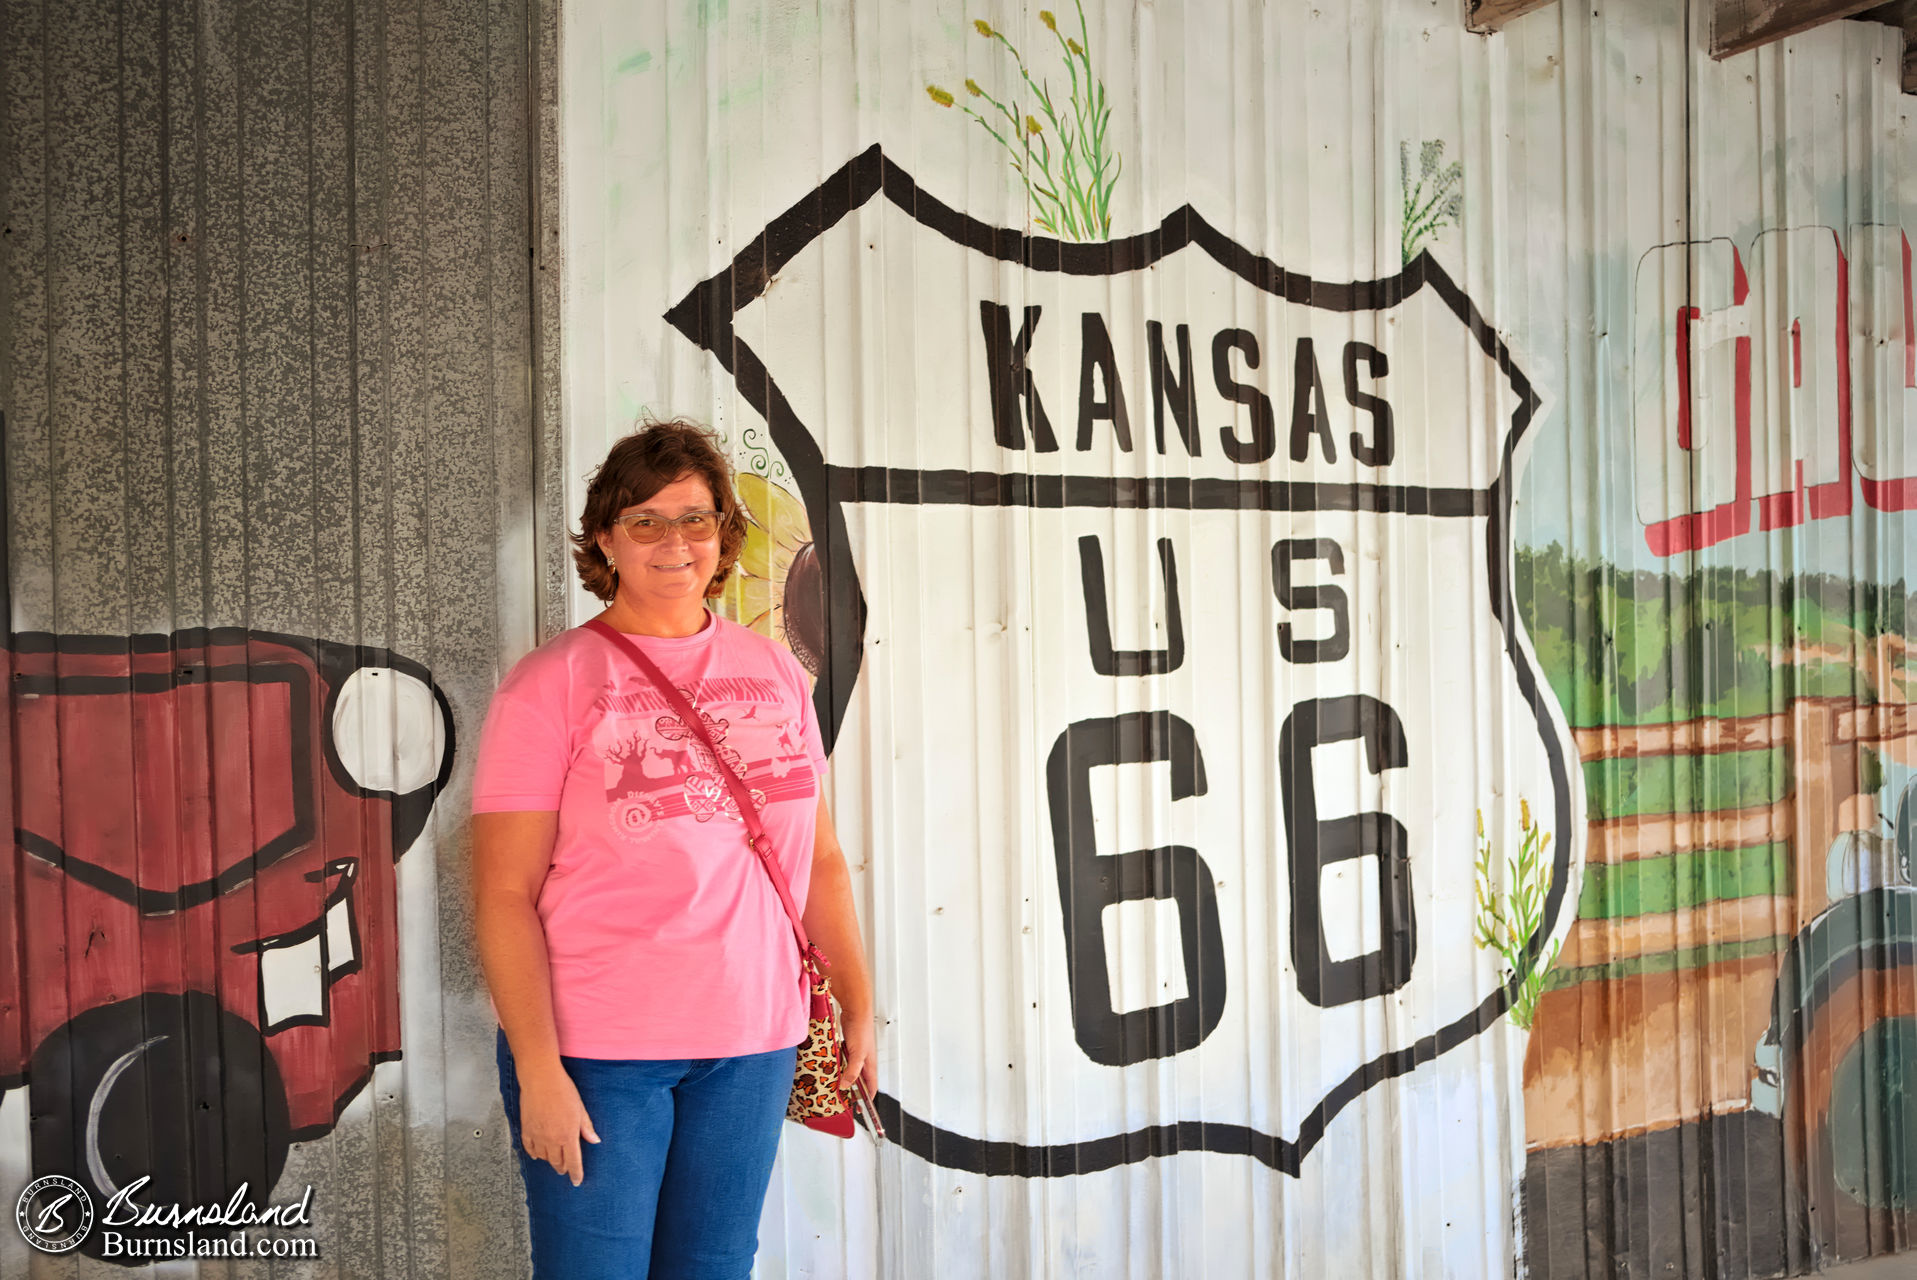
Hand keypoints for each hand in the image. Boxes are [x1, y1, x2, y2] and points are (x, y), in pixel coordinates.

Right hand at [516, 1065, 600, 1185]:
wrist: (541, 1080)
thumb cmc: (564, 1091)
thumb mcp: (580, 1109)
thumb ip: (586, 1127)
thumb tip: (595, 1141)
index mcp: (568, 1136)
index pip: (573, 1162)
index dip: (576, 1174)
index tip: (577, 1182)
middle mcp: (552, 1140)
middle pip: (557, 1162)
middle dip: (563, 1168)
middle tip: (565, 1170)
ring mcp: (537, 1136)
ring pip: (544, 1157)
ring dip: (550, 1161)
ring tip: (554, 1160)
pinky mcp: (526, 1130)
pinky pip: (529, 1149)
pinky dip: (534, 1154)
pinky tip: (537, 1155)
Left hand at [838, 1008, 877, 1096]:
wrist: (855, 1010)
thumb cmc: (861, 1029)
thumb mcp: (857, 1054)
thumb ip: (852, 1071)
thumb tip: (845, 1086)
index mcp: (870, 1065)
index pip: (871, 1087)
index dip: (866, 1099)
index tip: (859, 1110)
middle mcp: (864, 1061)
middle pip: (860, 1081)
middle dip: (853, 1092)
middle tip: (843, 1101)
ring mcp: (856, 1054)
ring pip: (850, 1071)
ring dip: (844, 1079)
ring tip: (834, 1087)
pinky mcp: (848, 1047)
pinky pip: (843, 1062)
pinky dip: (838, 1067)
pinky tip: (830, 1069)